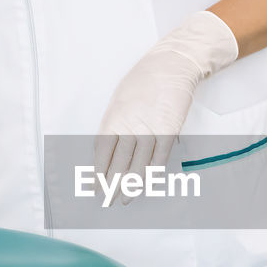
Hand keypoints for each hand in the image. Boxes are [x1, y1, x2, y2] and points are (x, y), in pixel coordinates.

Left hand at [95, 11, 238, 202]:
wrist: (171, 65)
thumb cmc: (144, 80)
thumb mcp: (121, 100)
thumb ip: (116, 124)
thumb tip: (111, 148)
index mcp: (114, 117)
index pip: (102, 152)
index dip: (98, 172)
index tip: (95, 186)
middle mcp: (130, 125)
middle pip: (119, 161)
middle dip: (112, 184)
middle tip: (107, 200)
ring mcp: (150, 128)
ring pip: (139, 163)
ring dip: (131, 184)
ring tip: (125, 199)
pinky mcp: (169, 130)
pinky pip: (159, 156)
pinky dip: (152, 172)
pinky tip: (146, 184)